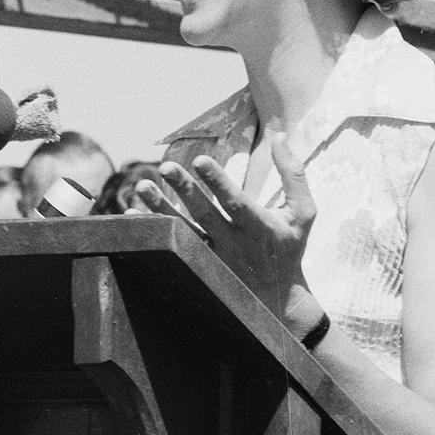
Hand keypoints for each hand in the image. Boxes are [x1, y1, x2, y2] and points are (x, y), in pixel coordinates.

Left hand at [136, 132, 317, 328]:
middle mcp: (235, 244)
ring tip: (142, 186)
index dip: (218, 182)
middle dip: (185, 190)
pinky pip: (172, 247)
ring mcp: (214, 258)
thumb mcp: (303, 212)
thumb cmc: (289, 247)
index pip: (236, 202)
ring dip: (161, 209)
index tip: (200, 160)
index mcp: (260, 228)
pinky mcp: (199, 267)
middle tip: (167, 167)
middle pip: (205, 215)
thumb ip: (292, 174)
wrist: (278, 299)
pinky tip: (132, 214)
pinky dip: (152, 232)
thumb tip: (280, 134)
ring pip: (183, 231)